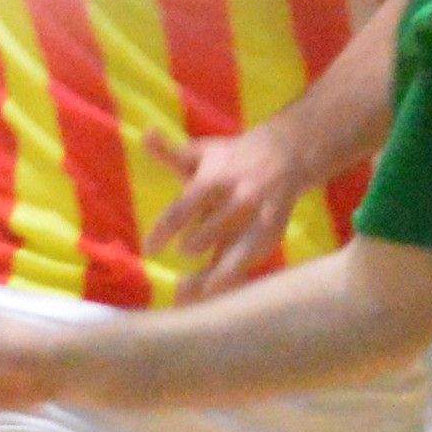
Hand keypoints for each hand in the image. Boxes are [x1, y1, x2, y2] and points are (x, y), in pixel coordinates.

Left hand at [151, 121, 318, 283]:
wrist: (286, 153)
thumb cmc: (231, 159)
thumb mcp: (201, 153)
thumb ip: (169, 152)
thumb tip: (145, 133)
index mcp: (213, 180)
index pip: (184, 208)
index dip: (165, 230)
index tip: (149, 250)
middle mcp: (237, 199)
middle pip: (212, 231)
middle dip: (195, 246)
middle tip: (175, 273)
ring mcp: (257, 218)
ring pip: (236, 253)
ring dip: (214, 277)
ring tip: (189, 295)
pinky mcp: (272, 233)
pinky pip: (252, 261)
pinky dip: (233, 280)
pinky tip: (213, 298)